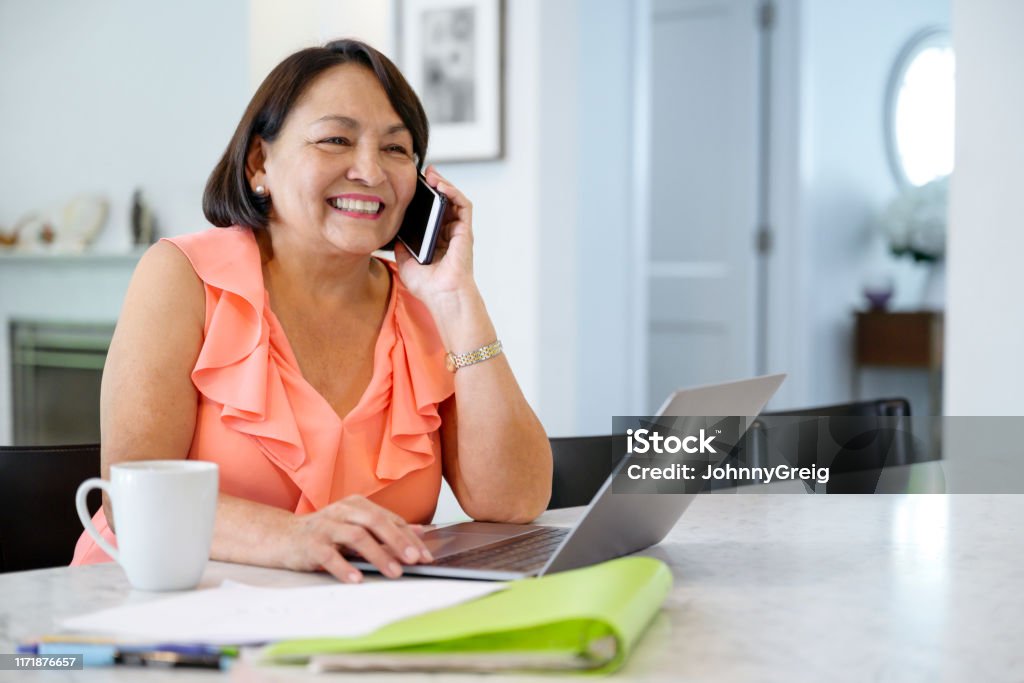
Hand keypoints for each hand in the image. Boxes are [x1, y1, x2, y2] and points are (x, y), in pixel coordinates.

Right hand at [283, 495, 432, 582]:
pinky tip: (358, 579)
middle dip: (398, 541)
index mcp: (357, 504)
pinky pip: (330, 555)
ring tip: (394, 572)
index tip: (426, 555)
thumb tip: (420, 532)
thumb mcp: (356, 526)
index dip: (410, 537)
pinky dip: (344, 567)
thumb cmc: (325, 533)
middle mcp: (342, 511)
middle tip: (415, 559)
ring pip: (357, 536)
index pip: (389, 519)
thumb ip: (386, 528)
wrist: (283, 537)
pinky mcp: (310, 544)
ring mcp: (325, 526)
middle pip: (376, 522)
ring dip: (378, 555)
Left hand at [395, 165, 475, 305]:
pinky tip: (441, 185)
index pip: (432, 212)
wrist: (441, 296)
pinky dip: (454, 192)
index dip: (425, 198)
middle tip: (422, 174)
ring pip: (455, 200)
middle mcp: (449, 234)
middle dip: (434, 185)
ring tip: (431, 175)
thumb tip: (395, 232)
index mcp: (437, 240)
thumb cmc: (428, 286)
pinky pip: (463, 206)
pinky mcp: (465, 231)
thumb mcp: (406, 262)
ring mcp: (458, 232)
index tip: (412, 186)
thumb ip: (402, 246)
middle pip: (444, 202)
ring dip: (445, 184)